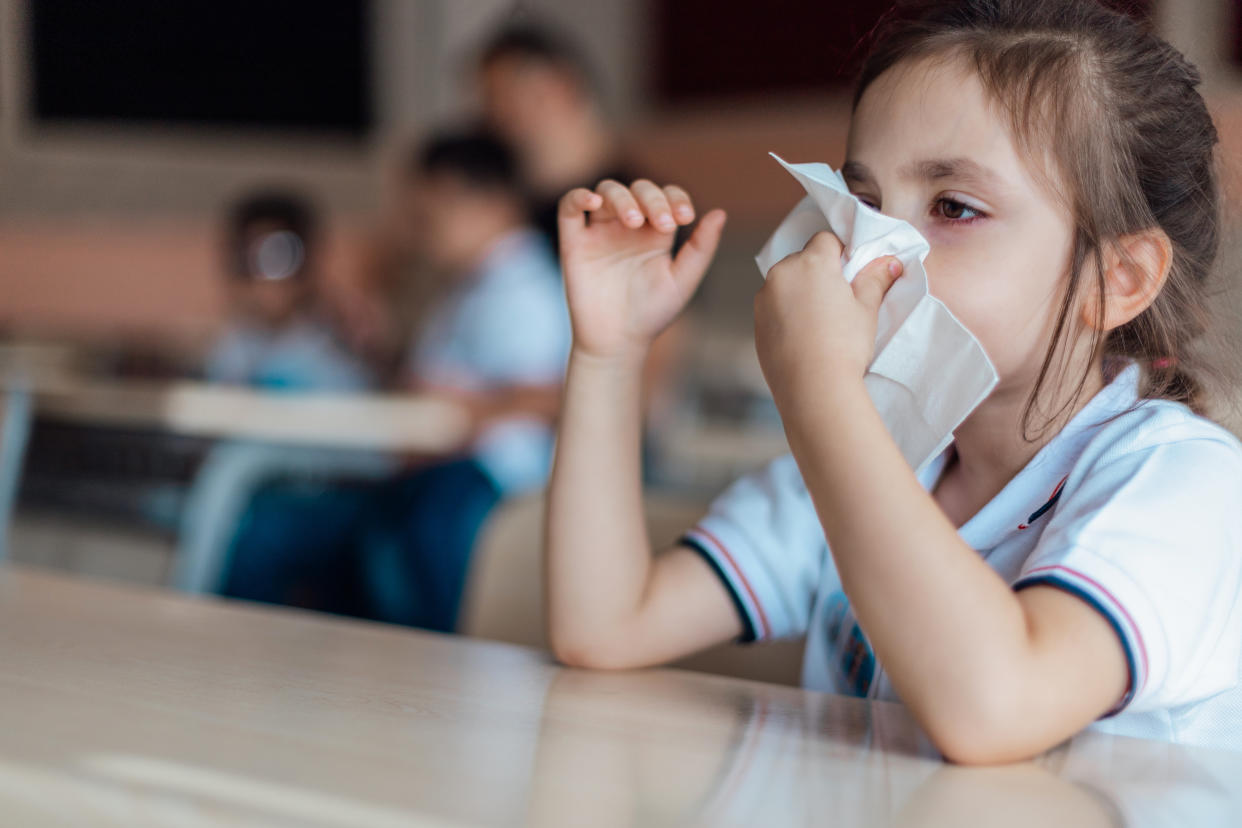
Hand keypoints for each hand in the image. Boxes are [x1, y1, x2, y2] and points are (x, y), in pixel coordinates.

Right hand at [558, 179, 726, 360]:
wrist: (617, 342)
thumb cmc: (651, 314)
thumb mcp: (683, 281)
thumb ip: (701, 248)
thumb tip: (720, 213)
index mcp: (655, 233)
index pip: (666, 196)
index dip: (676, 197)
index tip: (685, 217)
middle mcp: (628, 227)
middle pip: (638, 189)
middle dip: (653, 199)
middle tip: (663, 223)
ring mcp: (600, 231)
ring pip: (607, 191)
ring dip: (623, 198)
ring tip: (634, 220)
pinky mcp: (574, 241)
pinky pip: (570, 206)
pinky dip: (579, 196)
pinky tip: (594, 202)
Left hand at [754, 230, 902, 408]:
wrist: (813, 387)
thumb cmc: (844, 345)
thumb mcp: (866, 309)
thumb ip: (875, 280)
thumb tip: (888, 263)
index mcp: (810, 263)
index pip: (825, 240)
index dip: (840, 255)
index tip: (850, 276)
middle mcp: (781, 274)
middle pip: (803, 261)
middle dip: (819, 274)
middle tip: (838, 302)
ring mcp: (764, 298)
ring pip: (786, 283)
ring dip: (800, 292)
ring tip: (820, 323)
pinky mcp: (756, 322)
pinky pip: (774, 306)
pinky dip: (787, 313)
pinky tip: (804, 335)